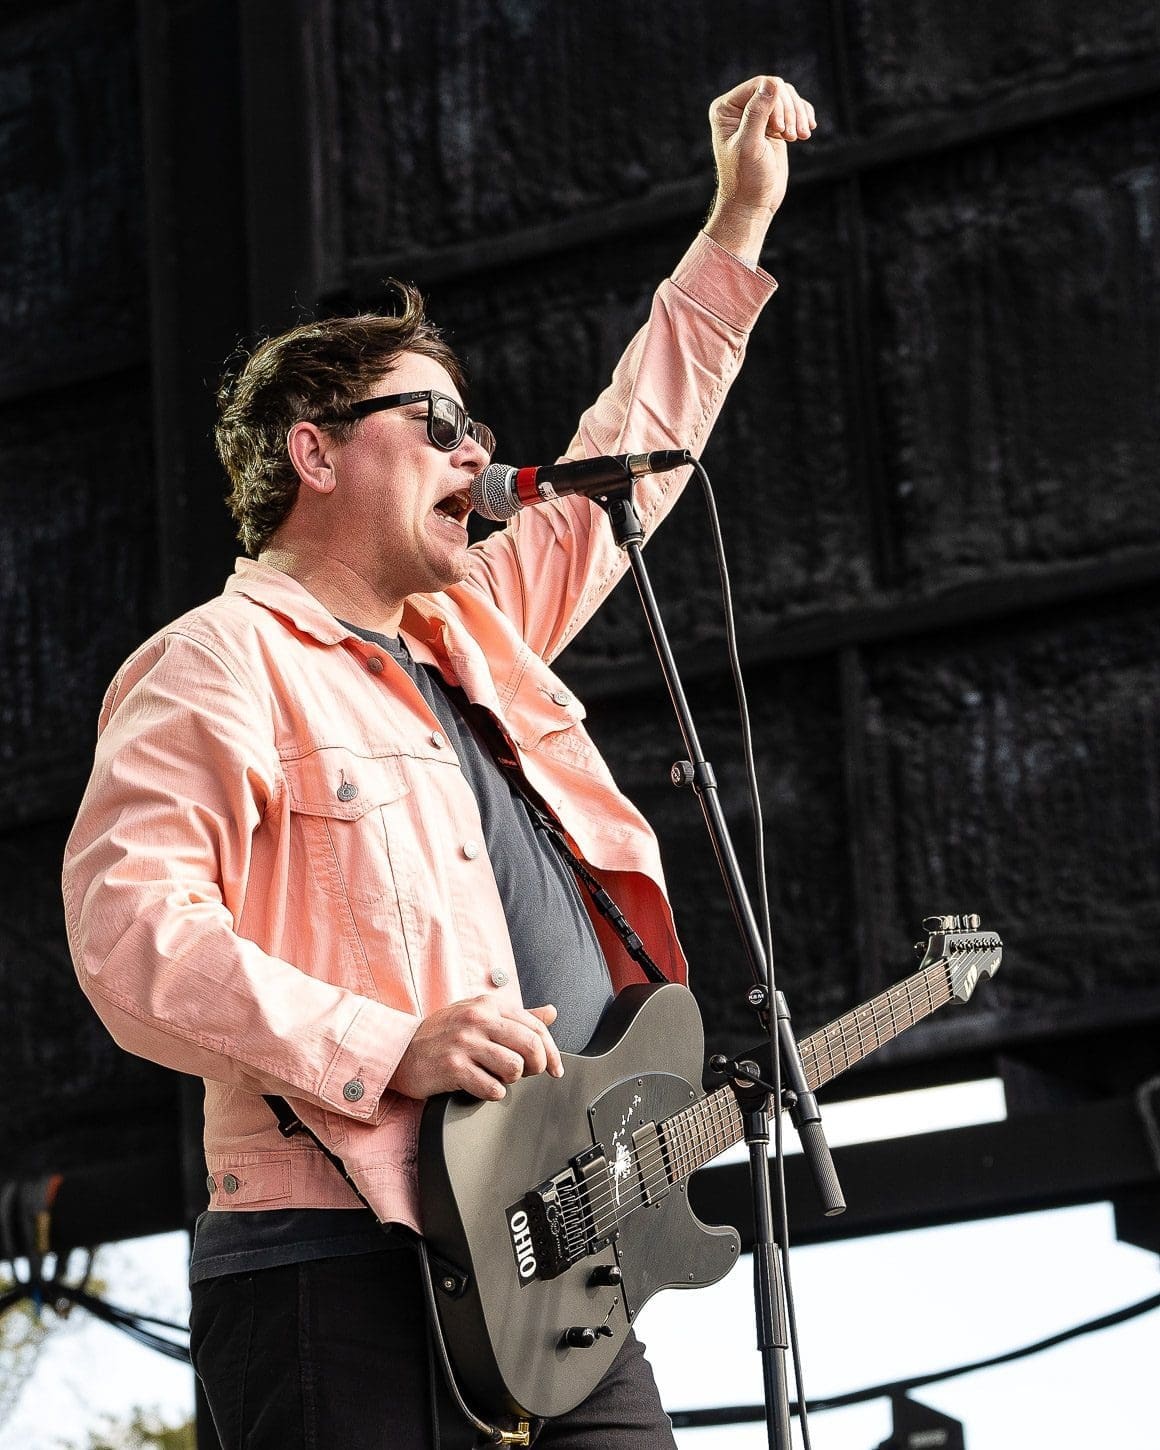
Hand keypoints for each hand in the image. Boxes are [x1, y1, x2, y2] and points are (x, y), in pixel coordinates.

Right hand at [391, 998, 563, 1101]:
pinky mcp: (452, 1067)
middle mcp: (478, 1019)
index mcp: (489, 1004)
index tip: (555, 1069)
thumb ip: (516, 1016)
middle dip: (537, 1067)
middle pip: (530, 1046)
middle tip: (527, 1075)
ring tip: (497, 1076)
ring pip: (514, 1067)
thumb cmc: (443, 1034)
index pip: (536, 1026)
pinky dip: (493, 1092)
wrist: (400, 1049)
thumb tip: (552, 1012)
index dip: (552, 1051)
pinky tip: (482, 1086)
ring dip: (511, 1079)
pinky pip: (492, 1087)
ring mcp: (464, 1042)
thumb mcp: (479, 1014)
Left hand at [704, 76, 815, 258]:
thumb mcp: (750, 145)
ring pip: (787, 98)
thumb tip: (773, 82)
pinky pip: (794, 109)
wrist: (752, 204)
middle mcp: (739, 108)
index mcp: (725, 109)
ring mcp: (758, 116)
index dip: (776, 102)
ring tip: (801, 137)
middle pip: (776, 89)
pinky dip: (803, 117)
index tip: (781, 130)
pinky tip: (807, 133)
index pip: (759, 85)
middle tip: (792, 137)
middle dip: (789, 111)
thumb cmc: (746, 179)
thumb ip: (758, 112)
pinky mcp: (773, 126)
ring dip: (798, 115)